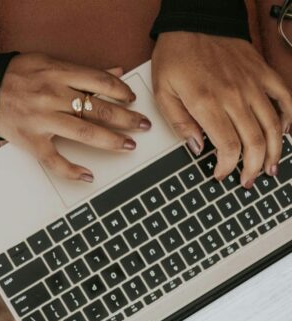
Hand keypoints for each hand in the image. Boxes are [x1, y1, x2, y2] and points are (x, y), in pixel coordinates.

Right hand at [0, 54, 150, 181]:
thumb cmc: (19, 76)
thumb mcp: (50, 62)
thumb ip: (83, 71)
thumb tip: (117, 74)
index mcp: (58, 73)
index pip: (99, 81)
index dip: (120, 91)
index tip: (133, 100)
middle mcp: (52, 95)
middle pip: (97, 109)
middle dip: (125, 118)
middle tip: (143, 125)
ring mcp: (42, 120)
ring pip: (83, 133)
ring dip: (110, 141)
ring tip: (129, 145)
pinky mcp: (31, 141)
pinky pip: (55, 160)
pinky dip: (72, 170)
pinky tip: (89, 175)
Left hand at [152, 32, 291, 187]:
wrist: (194, 19)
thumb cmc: (176, 54)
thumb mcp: (163, 92)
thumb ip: (179, 123)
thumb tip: (196, 148)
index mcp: (208, 103)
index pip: (228, 146)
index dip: (227, 167)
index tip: (220, 174)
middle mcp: (234, 95)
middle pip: (255, 142)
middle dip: (252, 168)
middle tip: (246, 180)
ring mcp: (252, 83)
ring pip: (273, 125)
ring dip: (274, 152)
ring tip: (269, 169)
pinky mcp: (262, 72)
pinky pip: (284, 97)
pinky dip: (288, 117)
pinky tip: (284, 133)